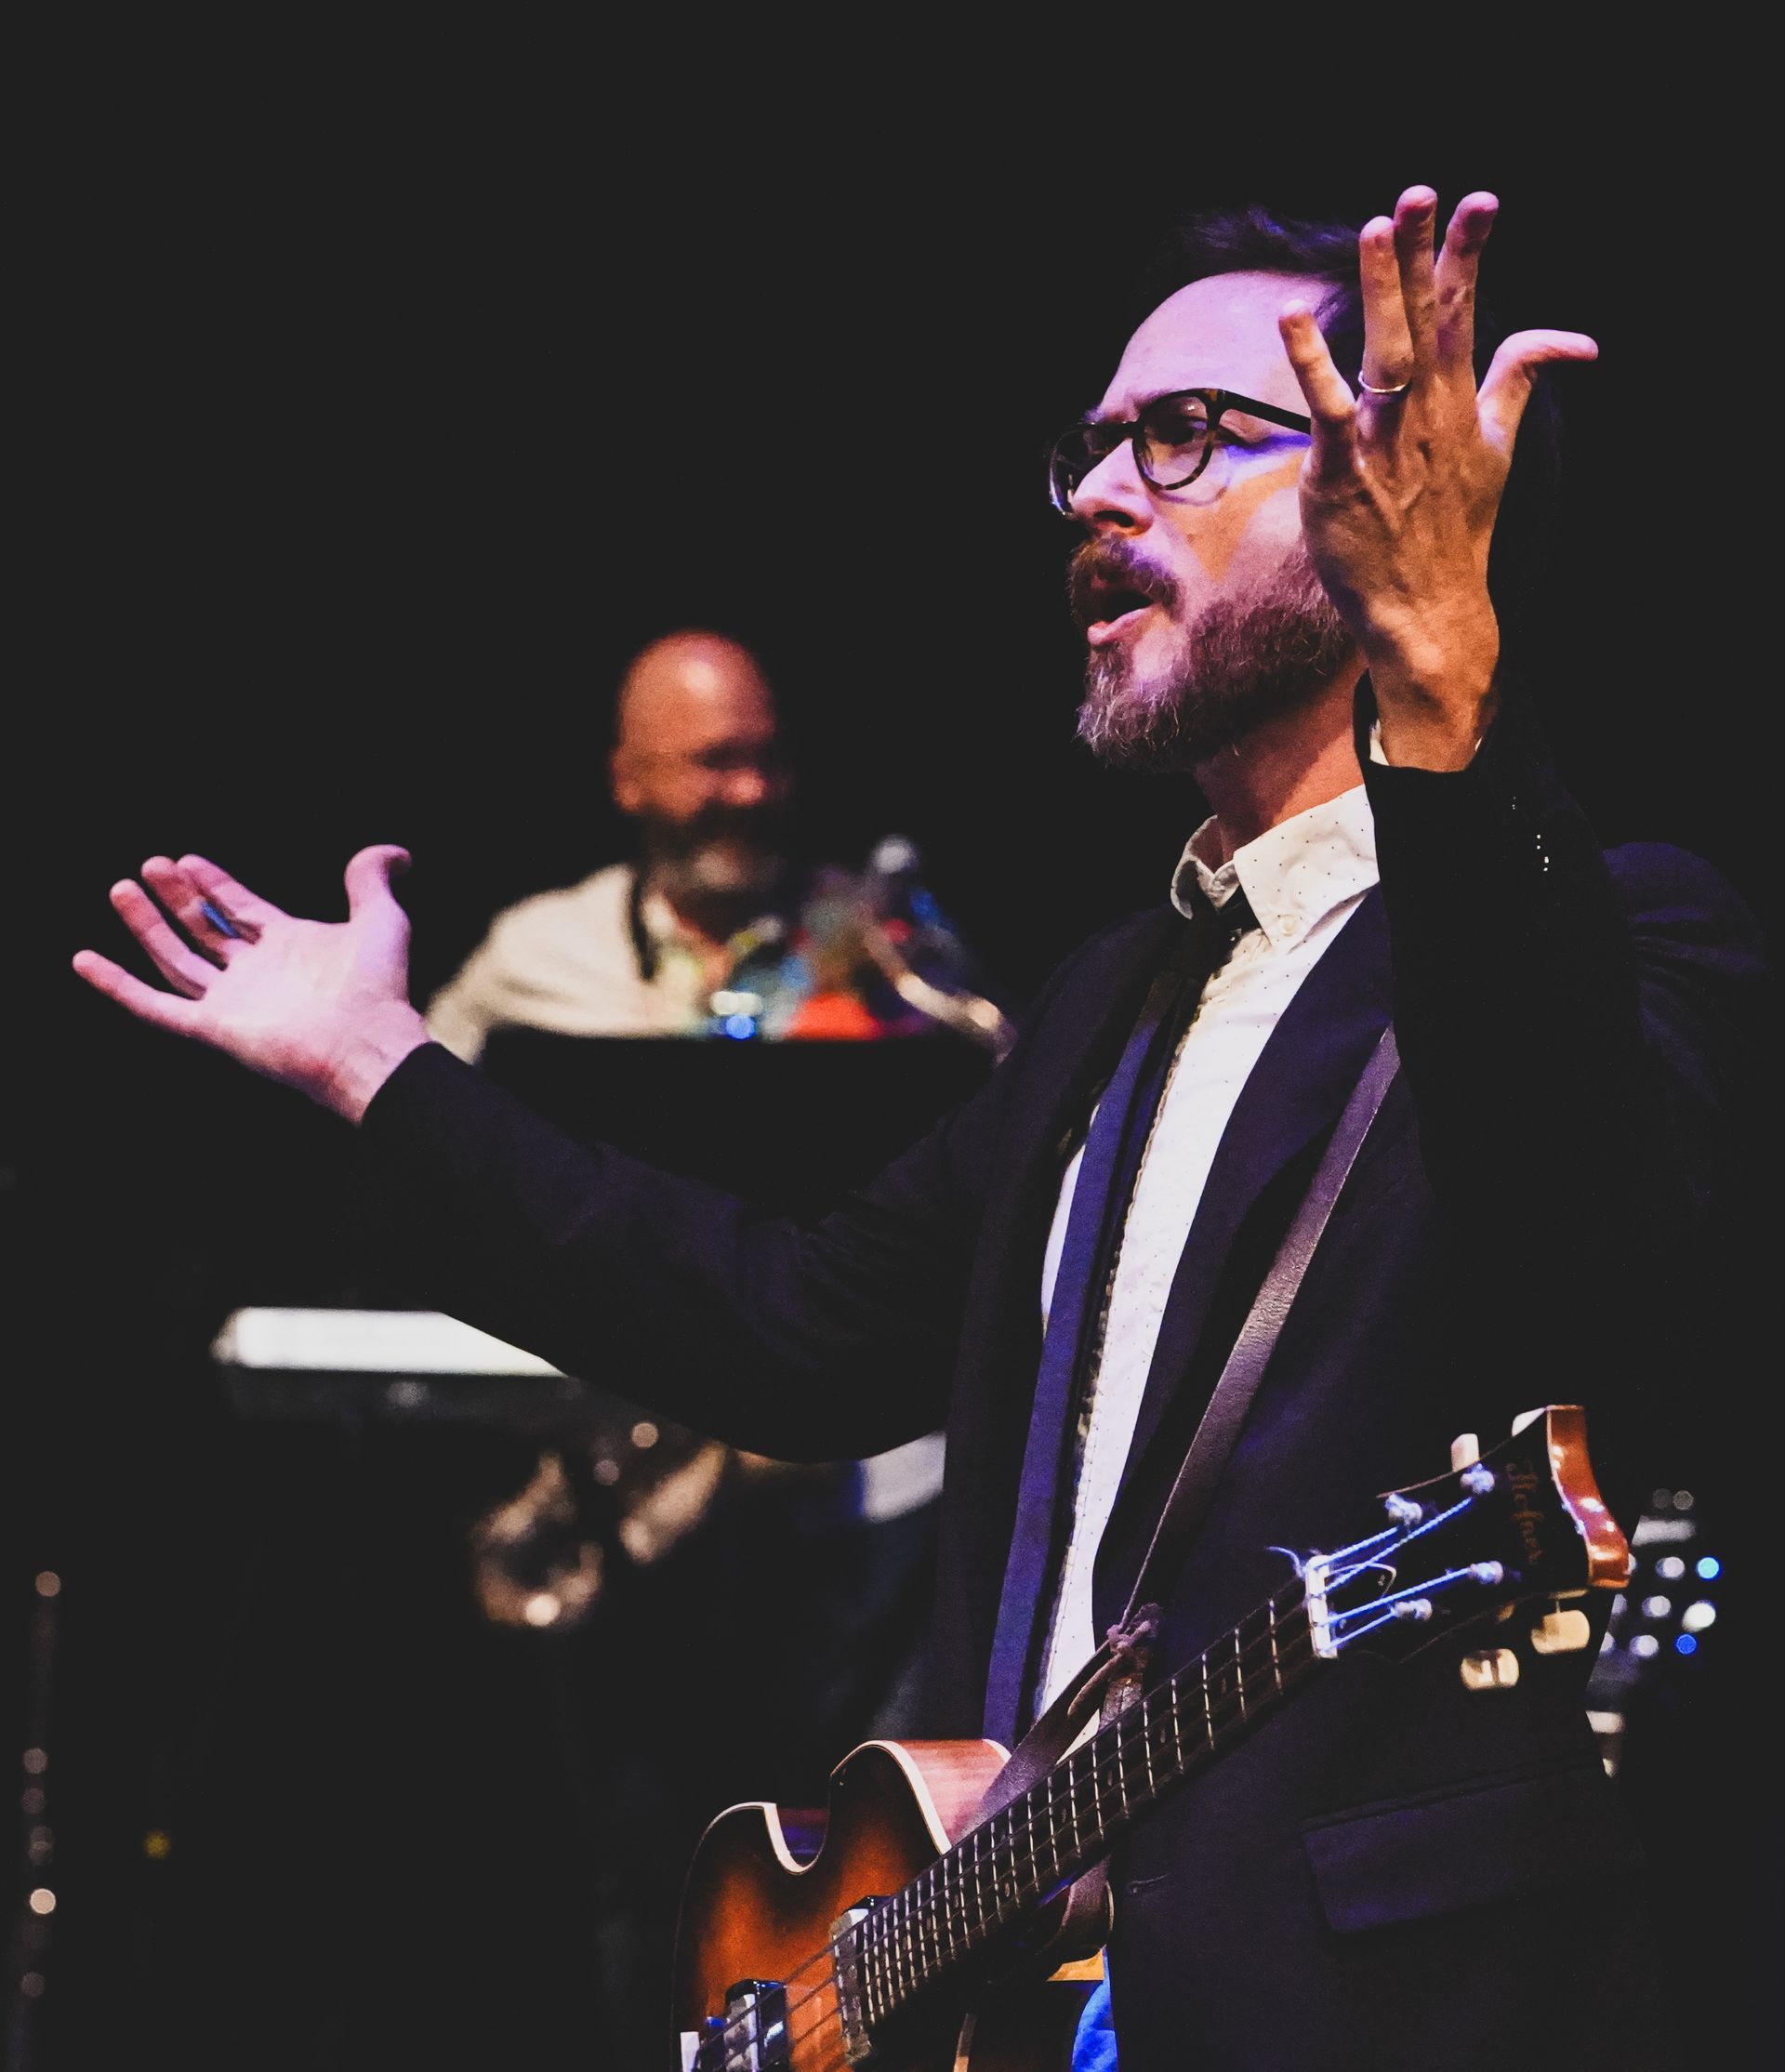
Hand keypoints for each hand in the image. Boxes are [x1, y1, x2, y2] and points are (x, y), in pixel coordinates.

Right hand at [72, 845, 431, 1121]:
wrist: (367, 1043)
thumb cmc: (378, 986)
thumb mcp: (381, 918)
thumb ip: (374, 878)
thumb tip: (397, 852)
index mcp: (289, 946)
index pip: (241, 909)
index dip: (214, 885)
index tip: (186, 859)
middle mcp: (256, 974)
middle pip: (204, 930)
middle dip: (176, 898)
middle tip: (150, 864)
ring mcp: (232, 1002)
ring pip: (176, 960)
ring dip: (146, 926)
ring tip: (121, 889)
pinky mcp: (212, 1029)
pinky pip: (154, 1007)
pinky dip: (118, 985)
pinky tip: (85, 959)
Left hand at [1278, 187, 1596, 768]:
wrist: (1429, 610)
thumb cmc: (1456, 530)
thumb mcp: (1497, 450)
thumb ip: (1520, 382)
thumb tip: (1575, 338)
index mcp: (1458, 404)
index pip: (1464, 313)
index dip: (1467, 254)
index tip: (1478, 199)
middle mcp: (1426, 416)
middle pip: (1424, 321)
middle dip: (1423, 256)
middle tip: (1420, 192)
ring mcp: (1384, 445)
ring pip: (1384, 353)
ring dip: (1381, 292)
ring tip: (1376, 229)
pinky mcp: (1341, 476)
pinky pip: (1327, 411)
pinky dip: (1310, 364)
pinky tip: (1292, 317)